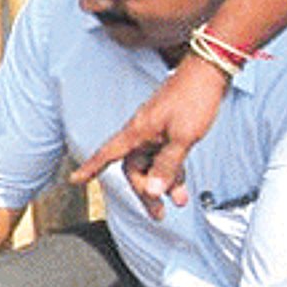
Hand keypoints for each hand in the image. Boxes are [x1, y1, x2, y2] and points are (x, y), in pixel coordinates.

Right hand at [69, 53, 229, 218]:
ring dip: (163, 184)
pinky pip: (164, 156)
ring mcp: (155, 130)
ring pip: (152, 164)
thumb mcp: (183, 138)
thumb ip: (167, 166)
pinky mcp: (169, 129)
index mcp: (137, 132)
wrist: (211, 72)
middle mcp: (141, 132)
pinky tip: (183, 183)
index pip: (107, 154)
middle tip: (160, 214)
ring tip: (179, 202)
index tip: (75, 180)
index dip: (90, 168)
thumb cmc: (194, 100)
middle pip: (133, 168)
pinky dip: (172, 170)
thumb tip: (151, 192)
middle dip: (145, 192)